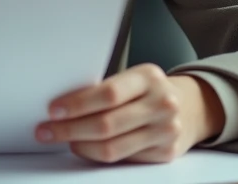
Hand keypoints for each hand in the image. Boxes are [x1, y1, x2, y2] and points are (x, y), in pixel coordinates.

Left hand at [35, 64, 223, 163]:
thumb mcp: (134, 79)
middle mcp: (161, 103)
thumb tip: (63, 105)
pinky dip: (97, 155)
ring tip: (63, 140)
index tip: (53, 110)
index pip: (107, 93)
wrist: (191, 108)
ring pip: (112, 147)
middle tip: (47, 130)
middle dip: (70, 129)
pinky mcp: (165, 153)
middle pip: (106, 124)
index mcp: (148, 77)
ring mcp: (166, 130)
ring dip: (80, 146)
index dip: (77, 104)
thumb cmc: (150, 91)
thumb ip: (107, 90)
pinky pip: (123, 159)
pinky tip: (85, 147)